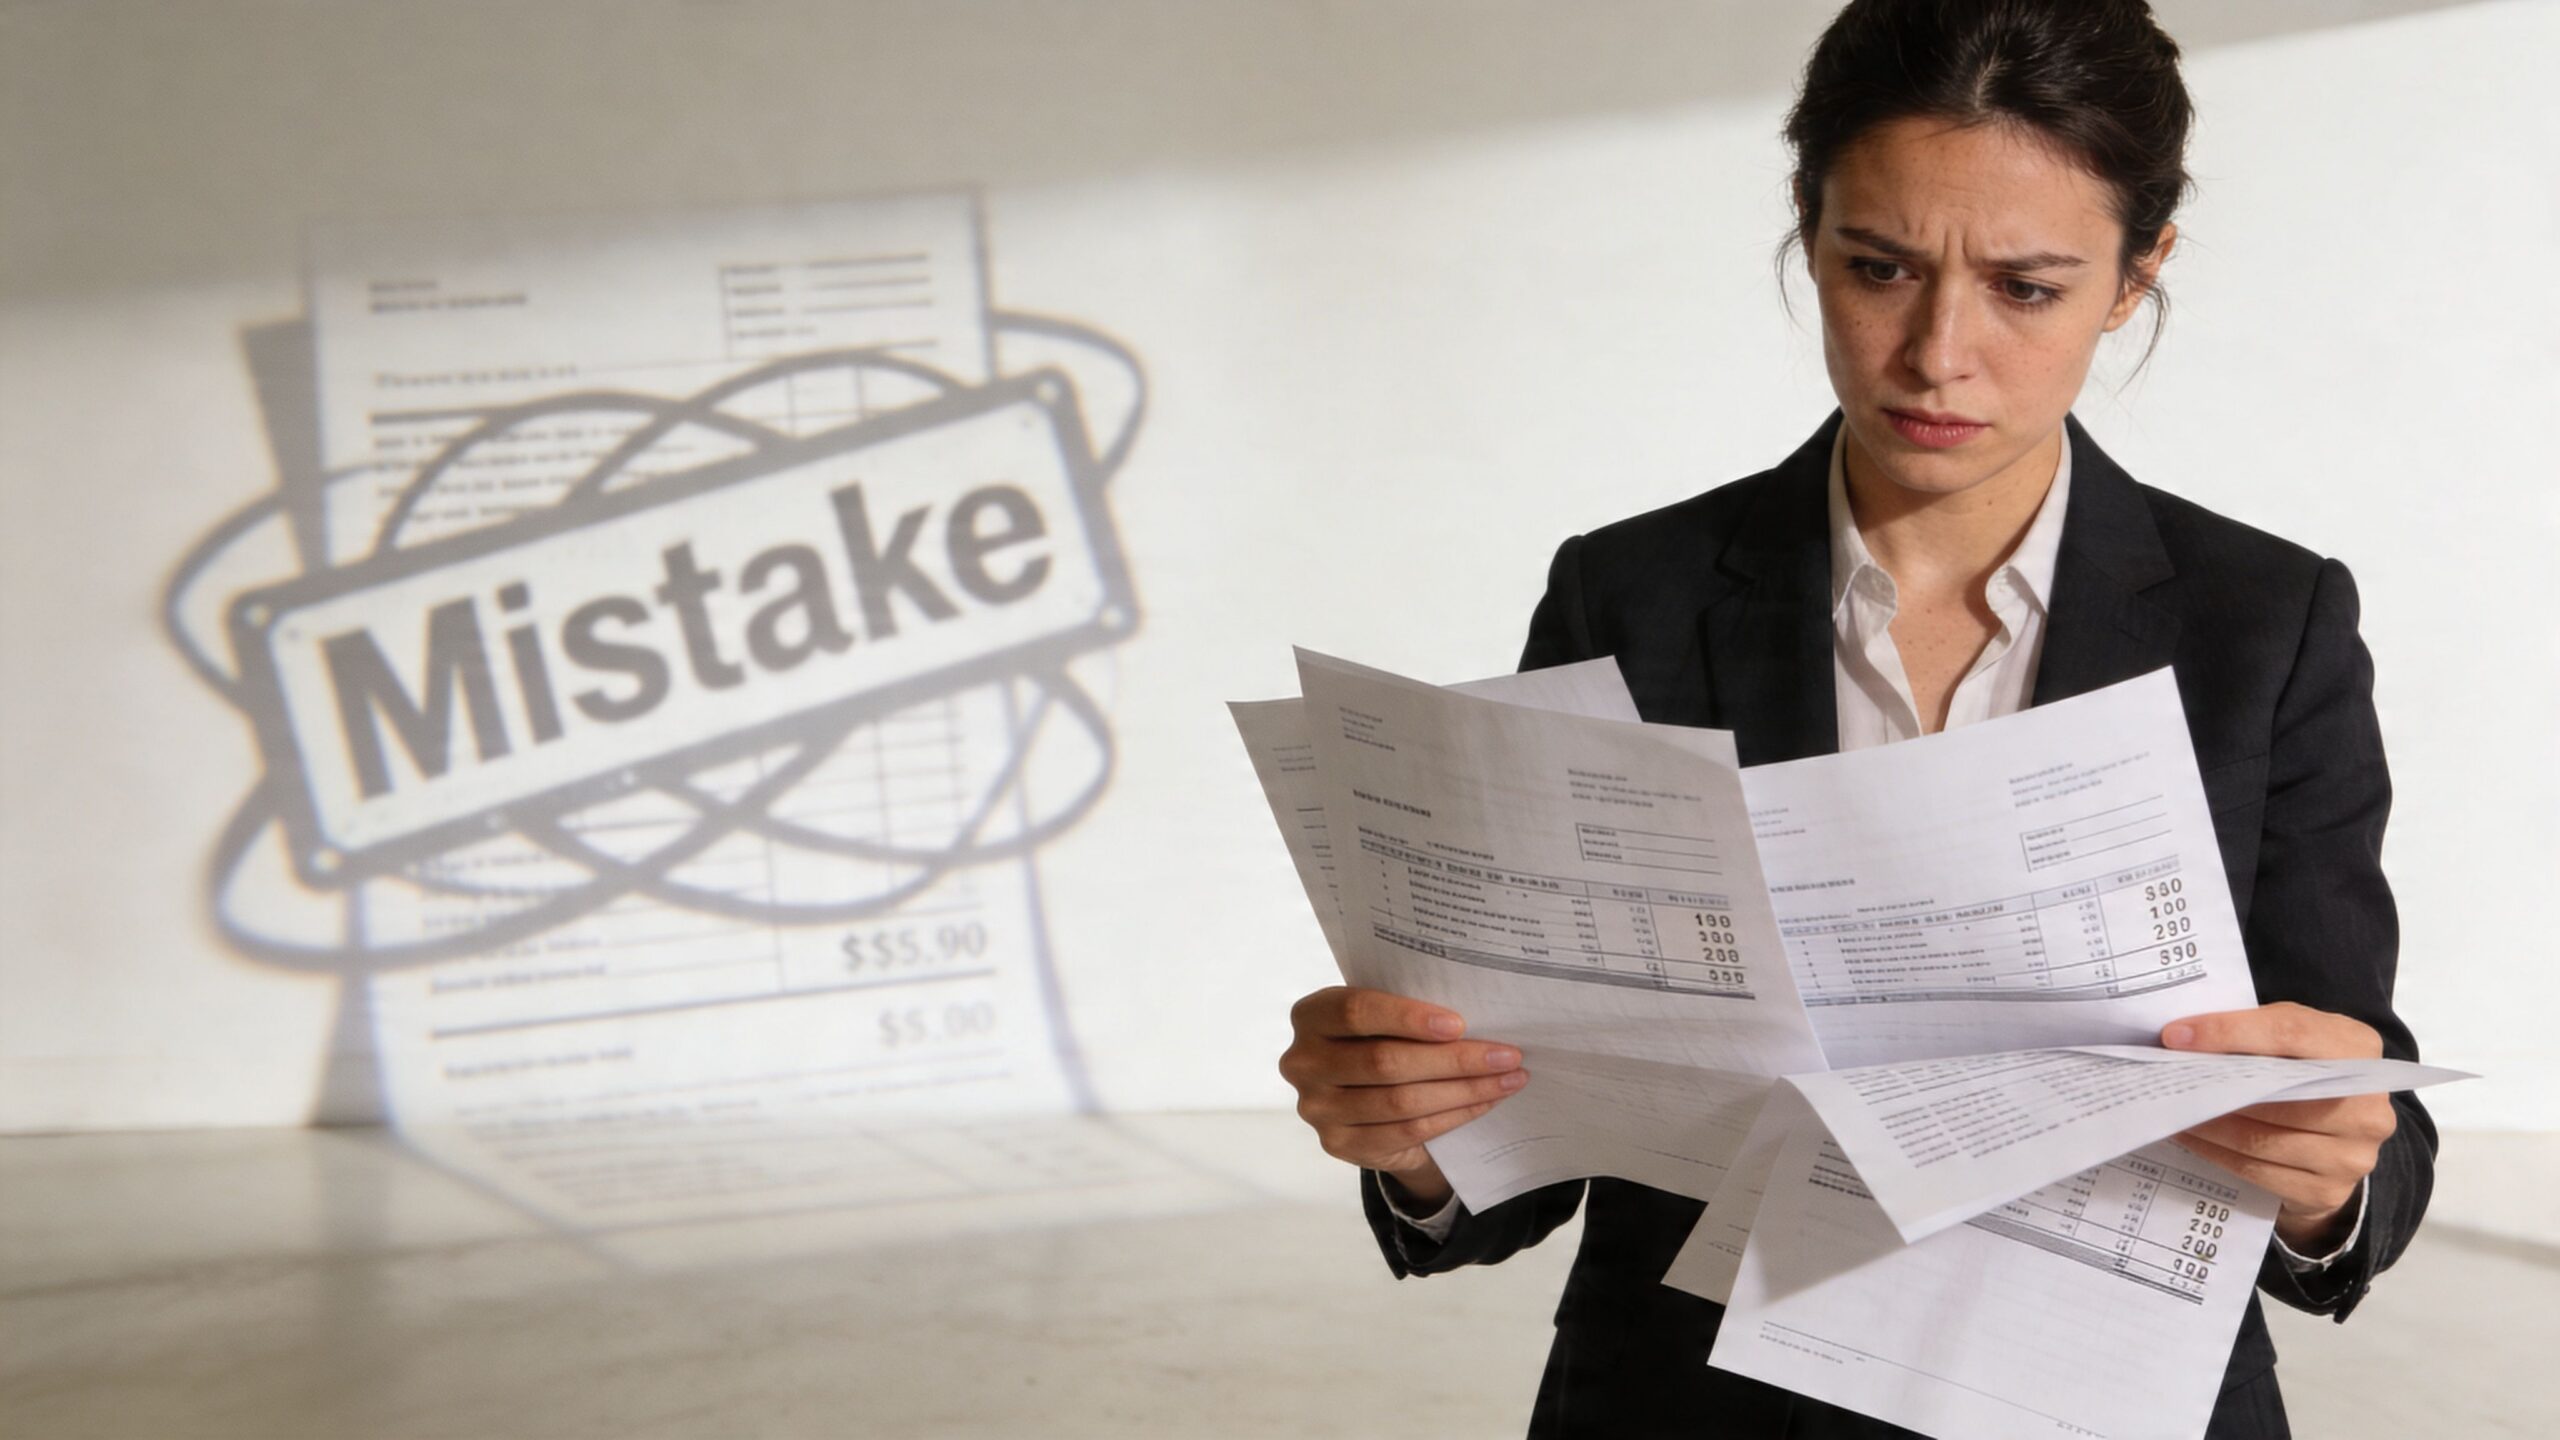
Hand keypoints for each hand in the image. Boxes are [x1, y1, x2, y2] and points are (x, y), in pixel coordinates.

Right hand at [1278, 985, 1527, 1210]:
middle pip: (1384, 1061)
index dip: (1407, 1017)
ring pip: (1401, 1101)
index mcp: (1311, 1015)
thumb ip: (1409, 1012)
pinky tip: (1484, 1103)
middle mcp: (1302, 1062)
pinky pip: (1406, 1131)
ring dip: (1464, 1090)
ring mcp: (1316, 1108)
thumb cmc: (1382, 1039)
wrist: (1365, 1098)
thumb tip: (1481, 1013)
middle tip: (1507, 1055)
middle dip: (1454, 1059)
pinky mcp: (1338, 1144)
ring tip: (1508, 1079)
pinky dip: (1453, 1116)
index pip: (1355, 1011)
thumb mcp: (1383, 1018)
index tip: (1459, 1024)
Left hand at [2162, 1001, 2397, 1252]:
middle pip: (2277, 1092)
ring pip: (2262, 1138)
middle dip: (2214, 1084)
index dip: (2229, 1032)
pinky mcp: (2329, 1191)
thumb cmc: (2301, 1072)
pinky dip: (2216, 1153)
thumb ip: (2254, 1029)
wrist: (2335, 1140)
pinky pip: (2258, 1172)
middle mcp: (2367, 1104)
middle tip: (2167, 1079)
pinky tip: (2190, 1138)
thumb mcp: (2291, 1038)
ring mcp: (2353, 1154)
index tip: (2175, 1036)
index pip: (2291, 1033)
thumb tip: (2182, 1035)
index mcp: (2358, 1049)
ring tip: (2172, 1110)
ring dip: (2207, 1124)